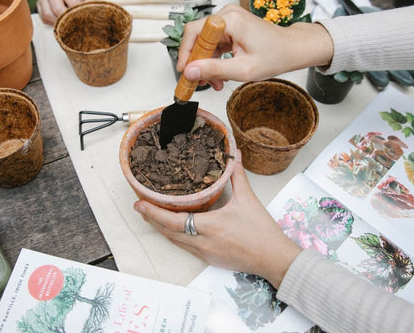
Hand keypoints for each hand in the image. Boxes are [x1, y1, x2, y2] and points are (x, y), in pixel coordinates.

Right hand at [36, 0, 98, 24]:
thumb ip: (92, 0)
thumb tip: (90, 13)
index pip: (71, 2)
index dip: (79, 11)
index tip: (84, 16)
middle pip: (57, 9)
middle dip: (68, 18)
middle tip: (76, 23)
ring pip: (48, 14)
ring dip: (59, 21)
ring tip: (69, 22)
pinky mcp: (39, 5)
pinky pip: (44, 18)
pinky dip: (53, 22)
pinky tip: (61, 20)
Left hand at [133, 151, 301, 287]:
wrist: (274, 258)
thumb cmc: (262, 231)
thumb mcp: (248, 199)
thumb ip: (237, 175)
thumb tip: (234, 154)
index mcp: (211, 226)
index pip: (174, 221)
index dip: (154, 213)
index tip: (139, 204)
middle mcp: (204, 242)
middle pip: (169, 233)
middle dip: (152, 220)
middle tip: (140, 207)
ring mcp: (206, 253)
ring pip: (176, 241)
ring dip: (162, 229)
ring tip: (151, 215)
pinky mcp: (210, 259)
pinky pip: (186, 247)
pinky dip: (175, 236)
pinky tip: (173, 228)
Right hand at [176, 4, 333, 90]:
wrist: (292, 49)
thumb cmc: (275, 56)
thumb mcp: (243, 69)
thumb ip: (214, 70)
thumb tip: (189, 71)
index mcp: (229, 20)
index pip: (194, 32)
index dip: (185, 54)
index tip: (184, 73)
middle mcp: (227, 15)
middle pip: (197, 38)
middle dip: (197, 63)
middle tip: (199, 82)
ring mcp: (229, 19)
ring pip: (205, 43)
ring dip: (206, 64)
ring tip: (215, 83)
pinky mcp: (231, 26)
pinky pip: (213, 43)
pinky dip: (214, 60)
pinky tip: (220, 75)